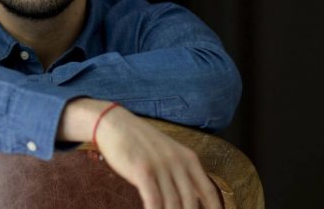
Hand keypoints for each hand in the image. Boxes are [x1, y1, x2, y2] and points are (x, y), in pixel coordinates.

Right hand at [58, 99, 220, 208]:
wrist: (115, 123)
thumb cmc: (140, 141)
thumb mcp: (168, 152)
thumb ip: (181, 172)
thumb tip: (191, 198)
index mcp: (188, 158)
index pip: (208, 191)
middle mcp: (178, 162)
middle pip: (190, 202)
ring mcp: (161, 166)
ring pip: (173, 204)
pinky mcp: (143, 170)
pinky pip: (154, 200)